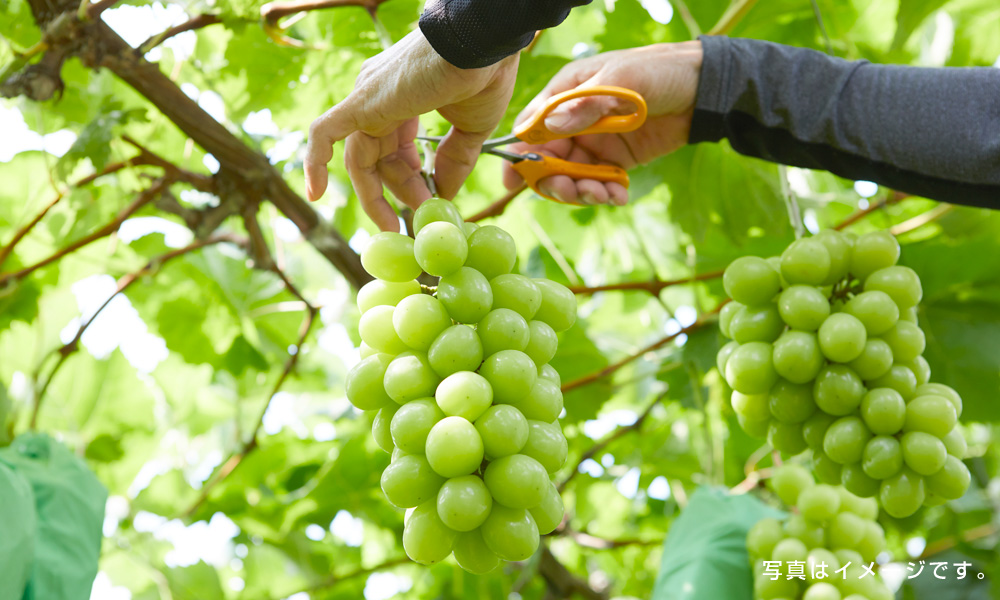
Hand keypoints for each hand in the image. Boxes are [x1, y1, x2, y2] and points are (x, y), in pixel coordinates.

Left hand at [305, 29, 518, 230]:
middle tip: (417, 219)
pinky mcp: (362, 103)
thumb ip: (454, 161)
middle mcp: (379, 97)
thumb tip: (444, 194)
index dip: (411, 180)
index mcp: (404, 97)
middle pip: (378, 157)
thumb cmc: (484, 74)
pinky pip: (324, 134)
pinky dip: (315, 162)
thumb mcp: (471, 130)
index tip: (432, 202)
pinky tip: (315, 193)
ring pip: (358, 157)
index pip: (396, 148)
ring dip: (375, 195)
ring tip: (396, 224)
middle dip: (399, 192)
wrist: (482, 43)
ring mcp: (367, 99)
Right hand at [502, 41, 702, 204]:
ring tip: (603, 195)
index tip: (514, 180)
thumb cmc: (657, 71)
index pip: (531, 127)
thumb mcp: (622, 81)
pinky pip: (600, 184)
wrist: (701, 89)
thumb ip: (586, 105)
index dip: (520, 154)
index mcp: (566, 95)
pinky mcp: (615, 161)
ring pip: (572, 177)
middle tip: (572, 191)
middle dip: (554, 181)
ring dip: (581, 192)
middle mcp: (574, 122)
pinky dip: (606, 194)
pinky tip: (619, 196)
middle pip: (548, 159)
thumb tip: (550, 126)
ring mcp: (594, 143)